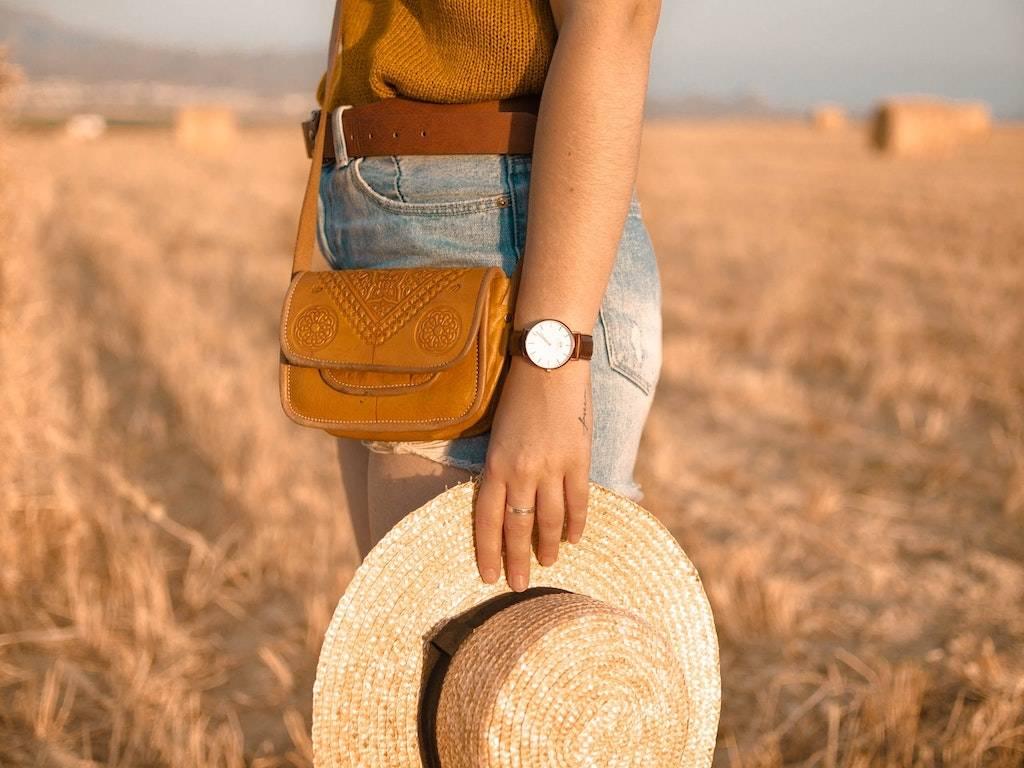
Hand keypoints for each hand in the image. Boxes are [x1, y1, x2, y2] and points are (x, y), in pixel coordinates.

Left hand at [474, 354, 592, 590]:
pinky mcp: (578, 460)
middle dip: (516, 561)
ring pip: (549, 520)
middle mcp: (520, 472)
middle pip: (517, 528)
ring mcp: (551, 467)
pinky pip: (578, 502)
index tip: (489, 577)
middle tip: (518, 587)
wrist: (549, 361)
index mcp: (495, 464)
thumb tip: (507, 500)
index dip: (488, 552)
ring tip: (547, 564)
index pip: (486, 520)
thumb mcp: (498, 433)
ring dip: (547, 546)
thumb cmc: (519, 393)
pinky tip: (573, 539)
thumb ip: (501, 467)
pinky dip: (576, 523)